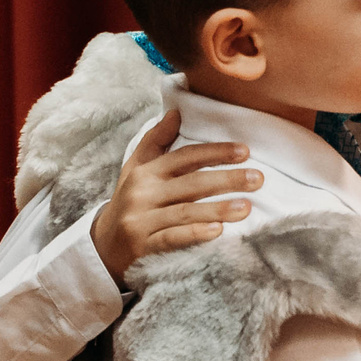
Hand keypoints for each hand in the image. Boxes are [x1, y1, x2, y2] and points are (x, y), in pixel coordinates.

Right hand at [88, 109, 260, 282]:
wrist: (103, 248)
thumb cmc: (129, 204)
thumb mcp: (136, 170)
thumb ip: (156, 141)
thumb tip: (176, 112)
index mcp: (145, 172)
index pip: (184, 157)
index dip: (215, 152)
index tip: (245, 151)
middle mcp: (143, 194)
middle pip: (191, 183)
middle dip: (227, 179)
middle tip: (258, 179)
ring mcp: (141, 221)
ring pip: (185, 211)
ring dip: (218, 209)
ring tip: (247, 207)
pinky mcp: (143, 247)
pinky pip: (172, 238)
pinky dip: (195, 233)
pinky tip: (218, 231)